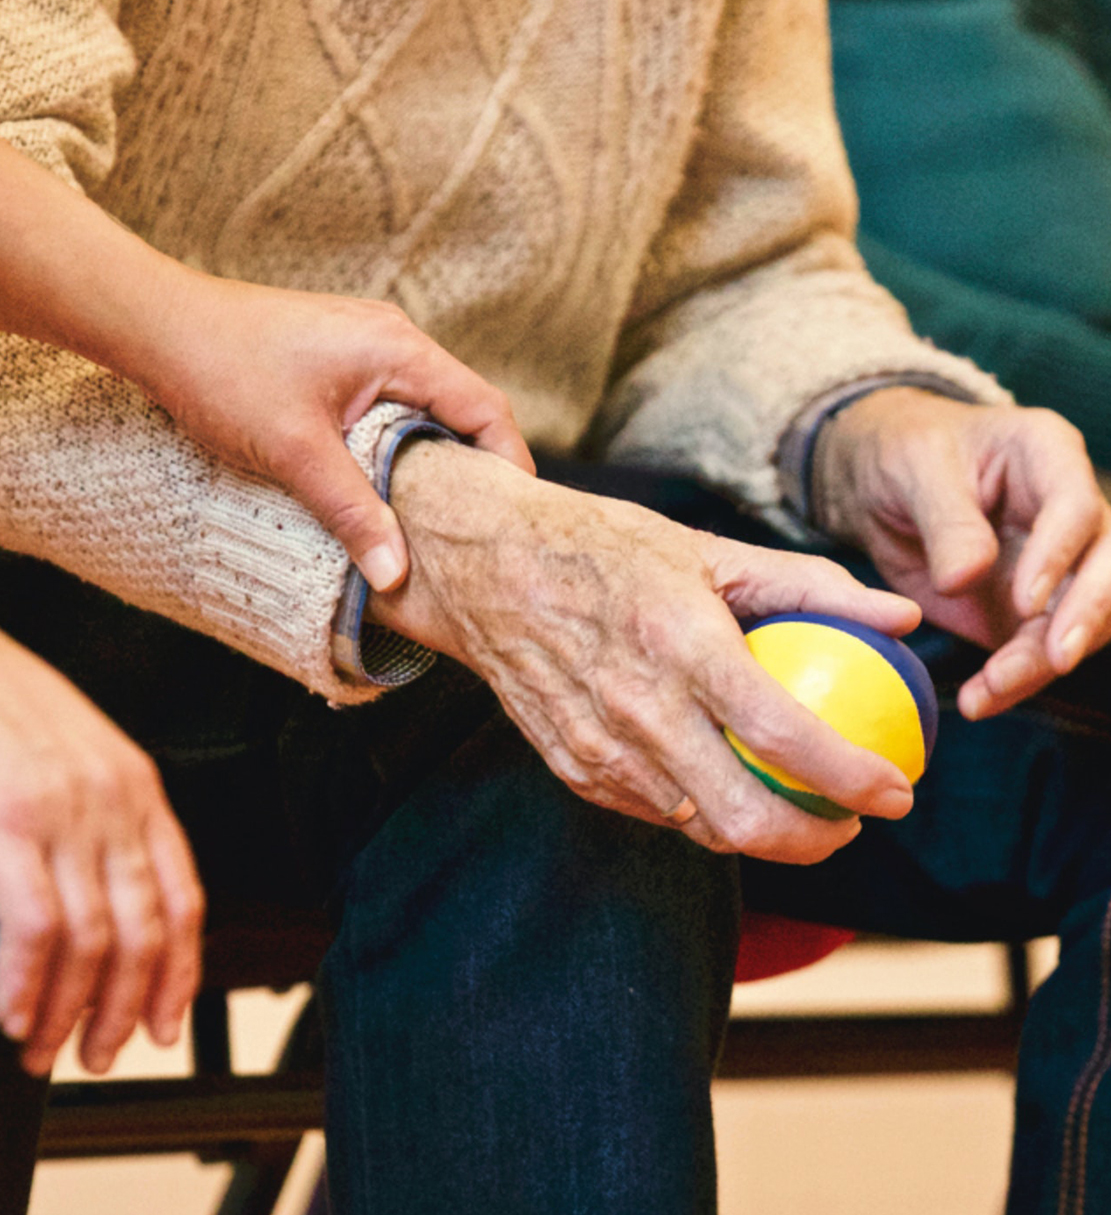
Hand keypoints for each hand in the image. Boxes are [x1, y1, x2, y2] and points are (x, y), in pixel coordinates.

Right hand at [0, 614, 203, 1074]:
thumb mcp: (68, 758)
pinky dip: (30, 986)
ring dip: (74, 1011)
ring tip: (48, 1049)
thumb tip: (87, 908)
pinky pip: (39, 929)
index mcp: (138, 787)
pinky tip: (16, 1017)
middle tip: (100, 1053)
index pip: (184, 896)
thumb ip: (91, 822)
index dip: (181, 972)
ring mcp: (66, 812)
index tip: (169, 1023)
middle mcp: (117, 801)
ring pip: (98, 941)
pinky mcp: (9, 823)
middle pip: (148, 930)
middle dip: (129, 1009)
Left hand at [119, 273, 534, 591]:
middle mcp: (394, 339)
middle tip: (480, 529)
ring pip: (427, 409)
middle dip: (477, 468)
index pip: (485, 408)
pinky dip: (403, 445)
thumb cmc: (223, 371)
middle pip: (464, 409)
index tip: (514, 518)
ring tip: (438, 517)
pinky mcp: (341, 358)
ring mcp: (367, 345)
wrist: (156, 324)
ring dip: (436, 458)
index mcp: (399, 349)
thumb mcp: (295, 452)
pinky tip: (387, 484)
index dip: (509, 464)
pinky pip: (395, 405)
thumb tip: (396, 575)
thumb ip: (353, 512)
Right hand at [367, 441, 922, 863]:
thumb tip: (901, 616)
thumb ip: (811, 585)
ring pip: (700, 828)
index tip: (896, 791)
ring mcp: (599, 748)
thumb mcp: (709, 548)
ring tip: (797, 807)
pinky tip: (723, 782)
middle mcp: (638, 708)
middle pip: (744, 818)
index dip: (853, 778)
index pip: (784, 735)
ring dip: (762, 833)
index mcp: (681, 644)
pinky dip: (701, 810)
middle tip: (851, 822)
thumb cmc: (604, 548)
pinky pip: (654, 812)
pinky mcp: (573, 768)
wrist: (487, 567)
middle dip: (816, 841)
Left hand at [815, 388, 1110, 717]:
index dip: (1058, 556)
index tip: (1025, 601)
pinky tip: (980, 700)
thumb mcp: (914, 470)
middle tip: (1055, 659)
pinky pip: (1035, 653)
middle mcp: (1069, 513)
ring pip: (1078, 622)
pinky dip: (1013, 682)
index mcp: (1048, 456)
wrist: (878, 486)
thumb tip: (965, 578)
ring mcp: (1057, 566)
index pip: (1077, 508)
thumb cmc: (904, 455)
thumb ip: (946, 521)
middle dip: (1085, 617)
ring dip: (1042, 663)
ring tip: (990, 690)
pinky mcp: (1029, 612)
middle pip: (1106, 569)